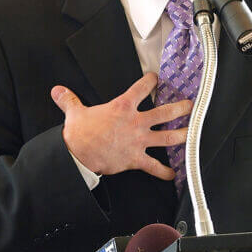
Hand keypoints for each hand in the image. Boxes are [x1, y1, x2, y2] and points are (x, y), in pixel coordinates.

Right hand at [51, 72, 191, 180]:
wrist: (79, 155)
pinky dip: (165, 171)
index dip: (150, 80)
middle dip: (180, 108)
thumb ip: (69, 100)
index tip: (156, 77)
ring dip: (182, 135)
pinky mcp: (136, 158)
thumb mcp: (74, 112)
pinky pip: (154, 166)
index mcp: (122, 107)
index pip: (141, 88)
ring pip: (167, 137)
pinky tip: (174, 173)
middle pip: (164, 113)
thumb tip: (57, 90)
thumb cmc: (80, 133)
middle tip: (190, 105)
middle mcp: (135, 122)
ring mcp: (138, 141)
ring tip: (194, 133)